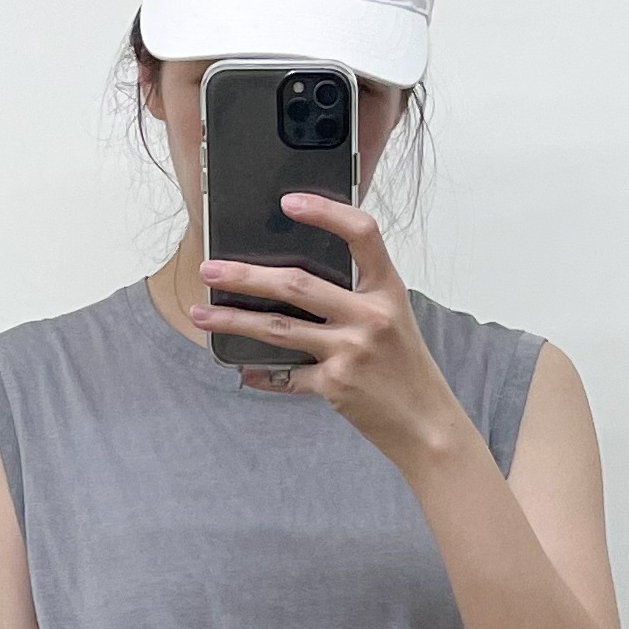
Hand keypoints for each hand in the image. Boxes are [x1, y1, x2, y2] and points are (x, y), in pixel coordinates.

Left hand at [193, 204, 470, 472]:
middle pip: (297, 283)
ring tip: (201, 313)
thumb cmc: (406, 369)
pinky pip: (286, 374)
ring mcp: (350, 351)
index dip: (326, 212)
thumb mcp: (394, 320)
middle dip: (245, 276)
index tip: (289, 202)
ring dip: (233, 320)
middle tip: (210, 269)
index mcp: (387, 291)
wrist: (427, 425)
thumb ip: (356, 296)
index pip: (362, 234)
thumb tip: (294, 281)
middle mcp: (370, 316)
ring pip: (278, 328)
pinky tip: (243, 369)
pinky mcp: (335, 385)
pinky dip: (261, 372)